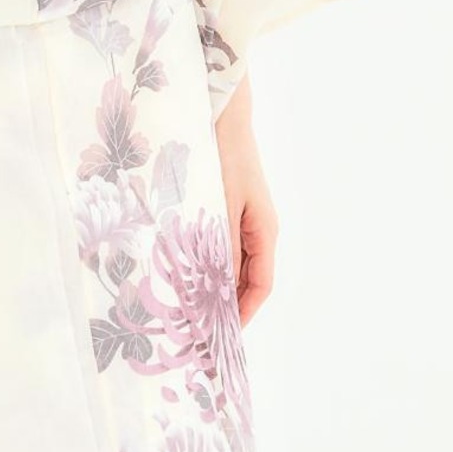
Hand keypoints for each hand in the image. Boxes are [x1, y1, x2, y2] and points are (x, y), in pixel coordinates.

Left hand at [214, 74, 278, 325]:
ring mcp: (245, 218)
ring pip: (234, 263)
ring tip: (190, 306)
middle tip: (200, 328)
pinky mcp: (229, 207)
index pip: (261, 285)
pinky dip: (209, 262)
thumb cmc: (226, 156)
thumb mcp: (222, 204)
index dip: (244, 313)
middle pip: (248, 278)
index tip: (224, 336)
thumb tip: (215, 286)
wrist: (223, 115)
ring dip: (215, 284)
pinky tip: (187, 269)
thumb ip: (220, 244)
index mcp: (265, 231)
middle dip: (227, 305)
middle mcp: (259, 229)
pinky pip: (223, 245)